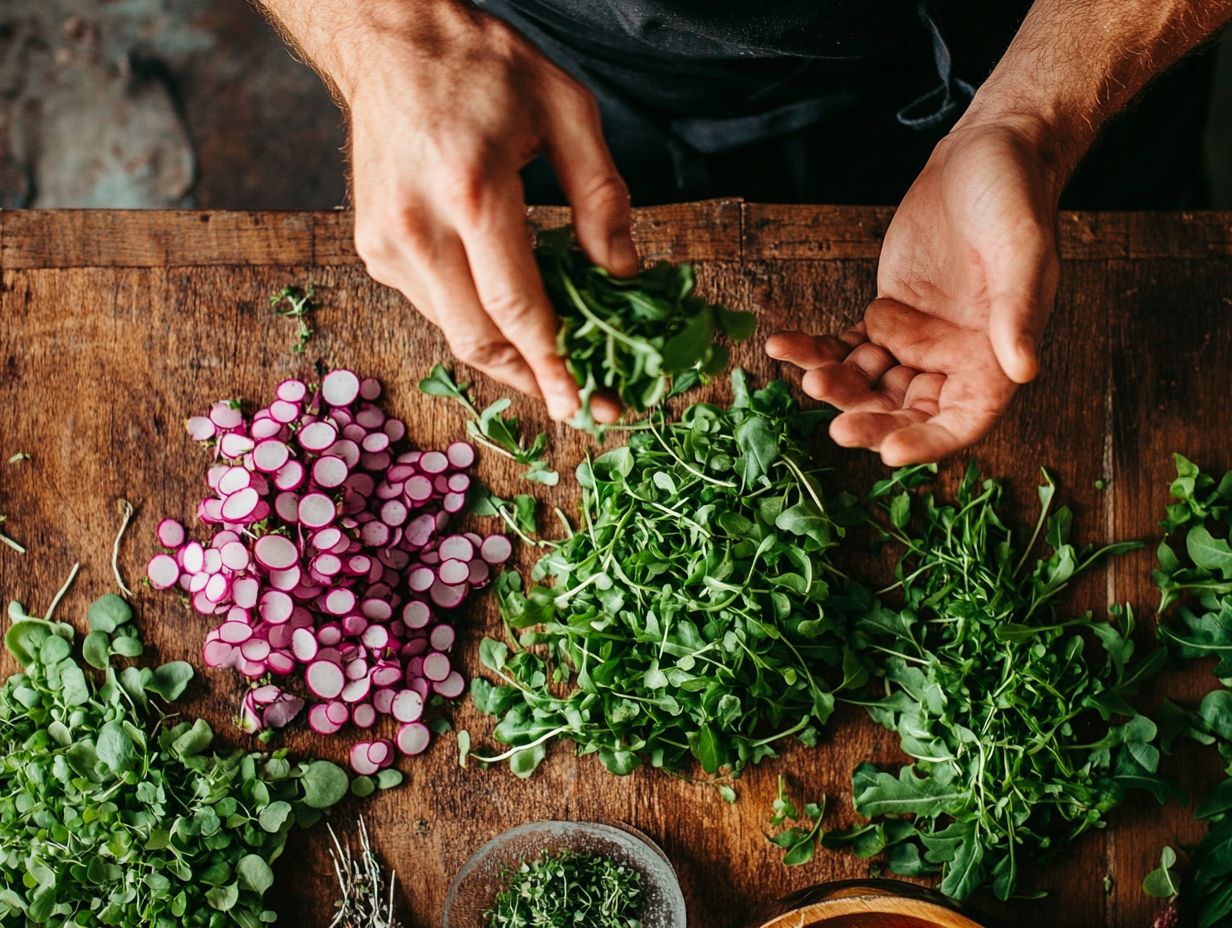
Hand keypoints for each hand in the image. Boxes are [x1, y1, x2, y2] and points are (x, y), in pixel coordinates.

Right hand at [337, 1, 634, 419]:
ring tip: (557, 362)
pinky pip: (436, 307)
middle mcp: (418, 226)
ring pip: (454, 333)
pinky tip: (511, 315)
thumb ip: (601, 194)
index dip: (553, 364)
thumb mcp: (566, 108)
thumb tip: (622, 272)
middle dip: (534, 381)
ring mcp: (387, 243)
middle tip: (584, 402)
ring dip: (508, 356)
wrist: (391, 41)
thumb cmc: (483, 67)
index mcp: (471, 191)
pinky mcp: (374, 249)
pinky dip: (477, 321)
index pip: (515, 307)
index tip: (585, 404)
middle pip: (479, 339)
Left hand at [767, 120, 1061, 464]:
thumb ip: (1018, 312)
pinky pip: (845, 346)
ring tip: (804, 372)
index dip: (926, 443)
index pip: (961, 422)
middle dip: (870, 421)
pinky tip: (782, 345)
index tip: (888, 454)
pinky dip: (815, 350)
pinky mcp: (884, 317)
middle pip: (906, 413)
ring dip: (836, 385)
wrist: (984, 155)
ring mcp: (914, 342)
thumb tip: (1023, 370)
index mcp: (995, 360)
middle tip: (834, 425)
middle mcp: (953, 361)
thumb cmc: (1015, 199)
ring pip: (868, 385)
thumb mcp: (1022, 250)